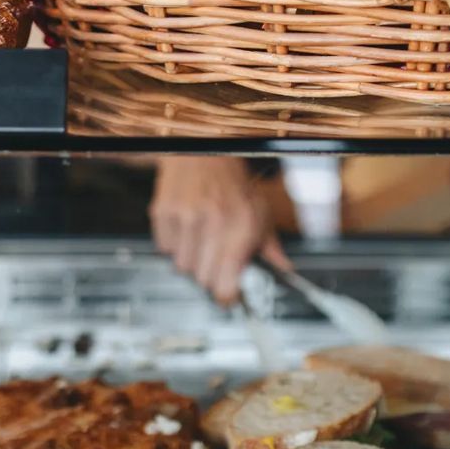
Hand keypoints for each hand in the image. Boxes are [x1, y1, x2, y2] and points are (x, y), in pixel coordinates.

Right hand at [150, 156, 288, 305]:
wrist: (203, 151)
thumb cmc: (234, 185)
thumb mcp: (261, 213)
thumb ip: (271, 248)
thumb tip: (285, 270)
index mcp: (242, 224)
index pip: (227, 282)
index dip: (227, 296)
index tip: (228, 297)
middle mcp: (213, 220)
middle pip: (203, 279)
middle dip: (210, 275)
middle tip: (216, 259)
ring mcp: (185, 216)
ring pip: (182, 266)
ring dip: (191, 259)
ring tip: (201, 238)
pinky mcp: (164, 212)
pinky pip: (164, 249)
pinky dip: (174, 244)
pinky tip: (186, 228)